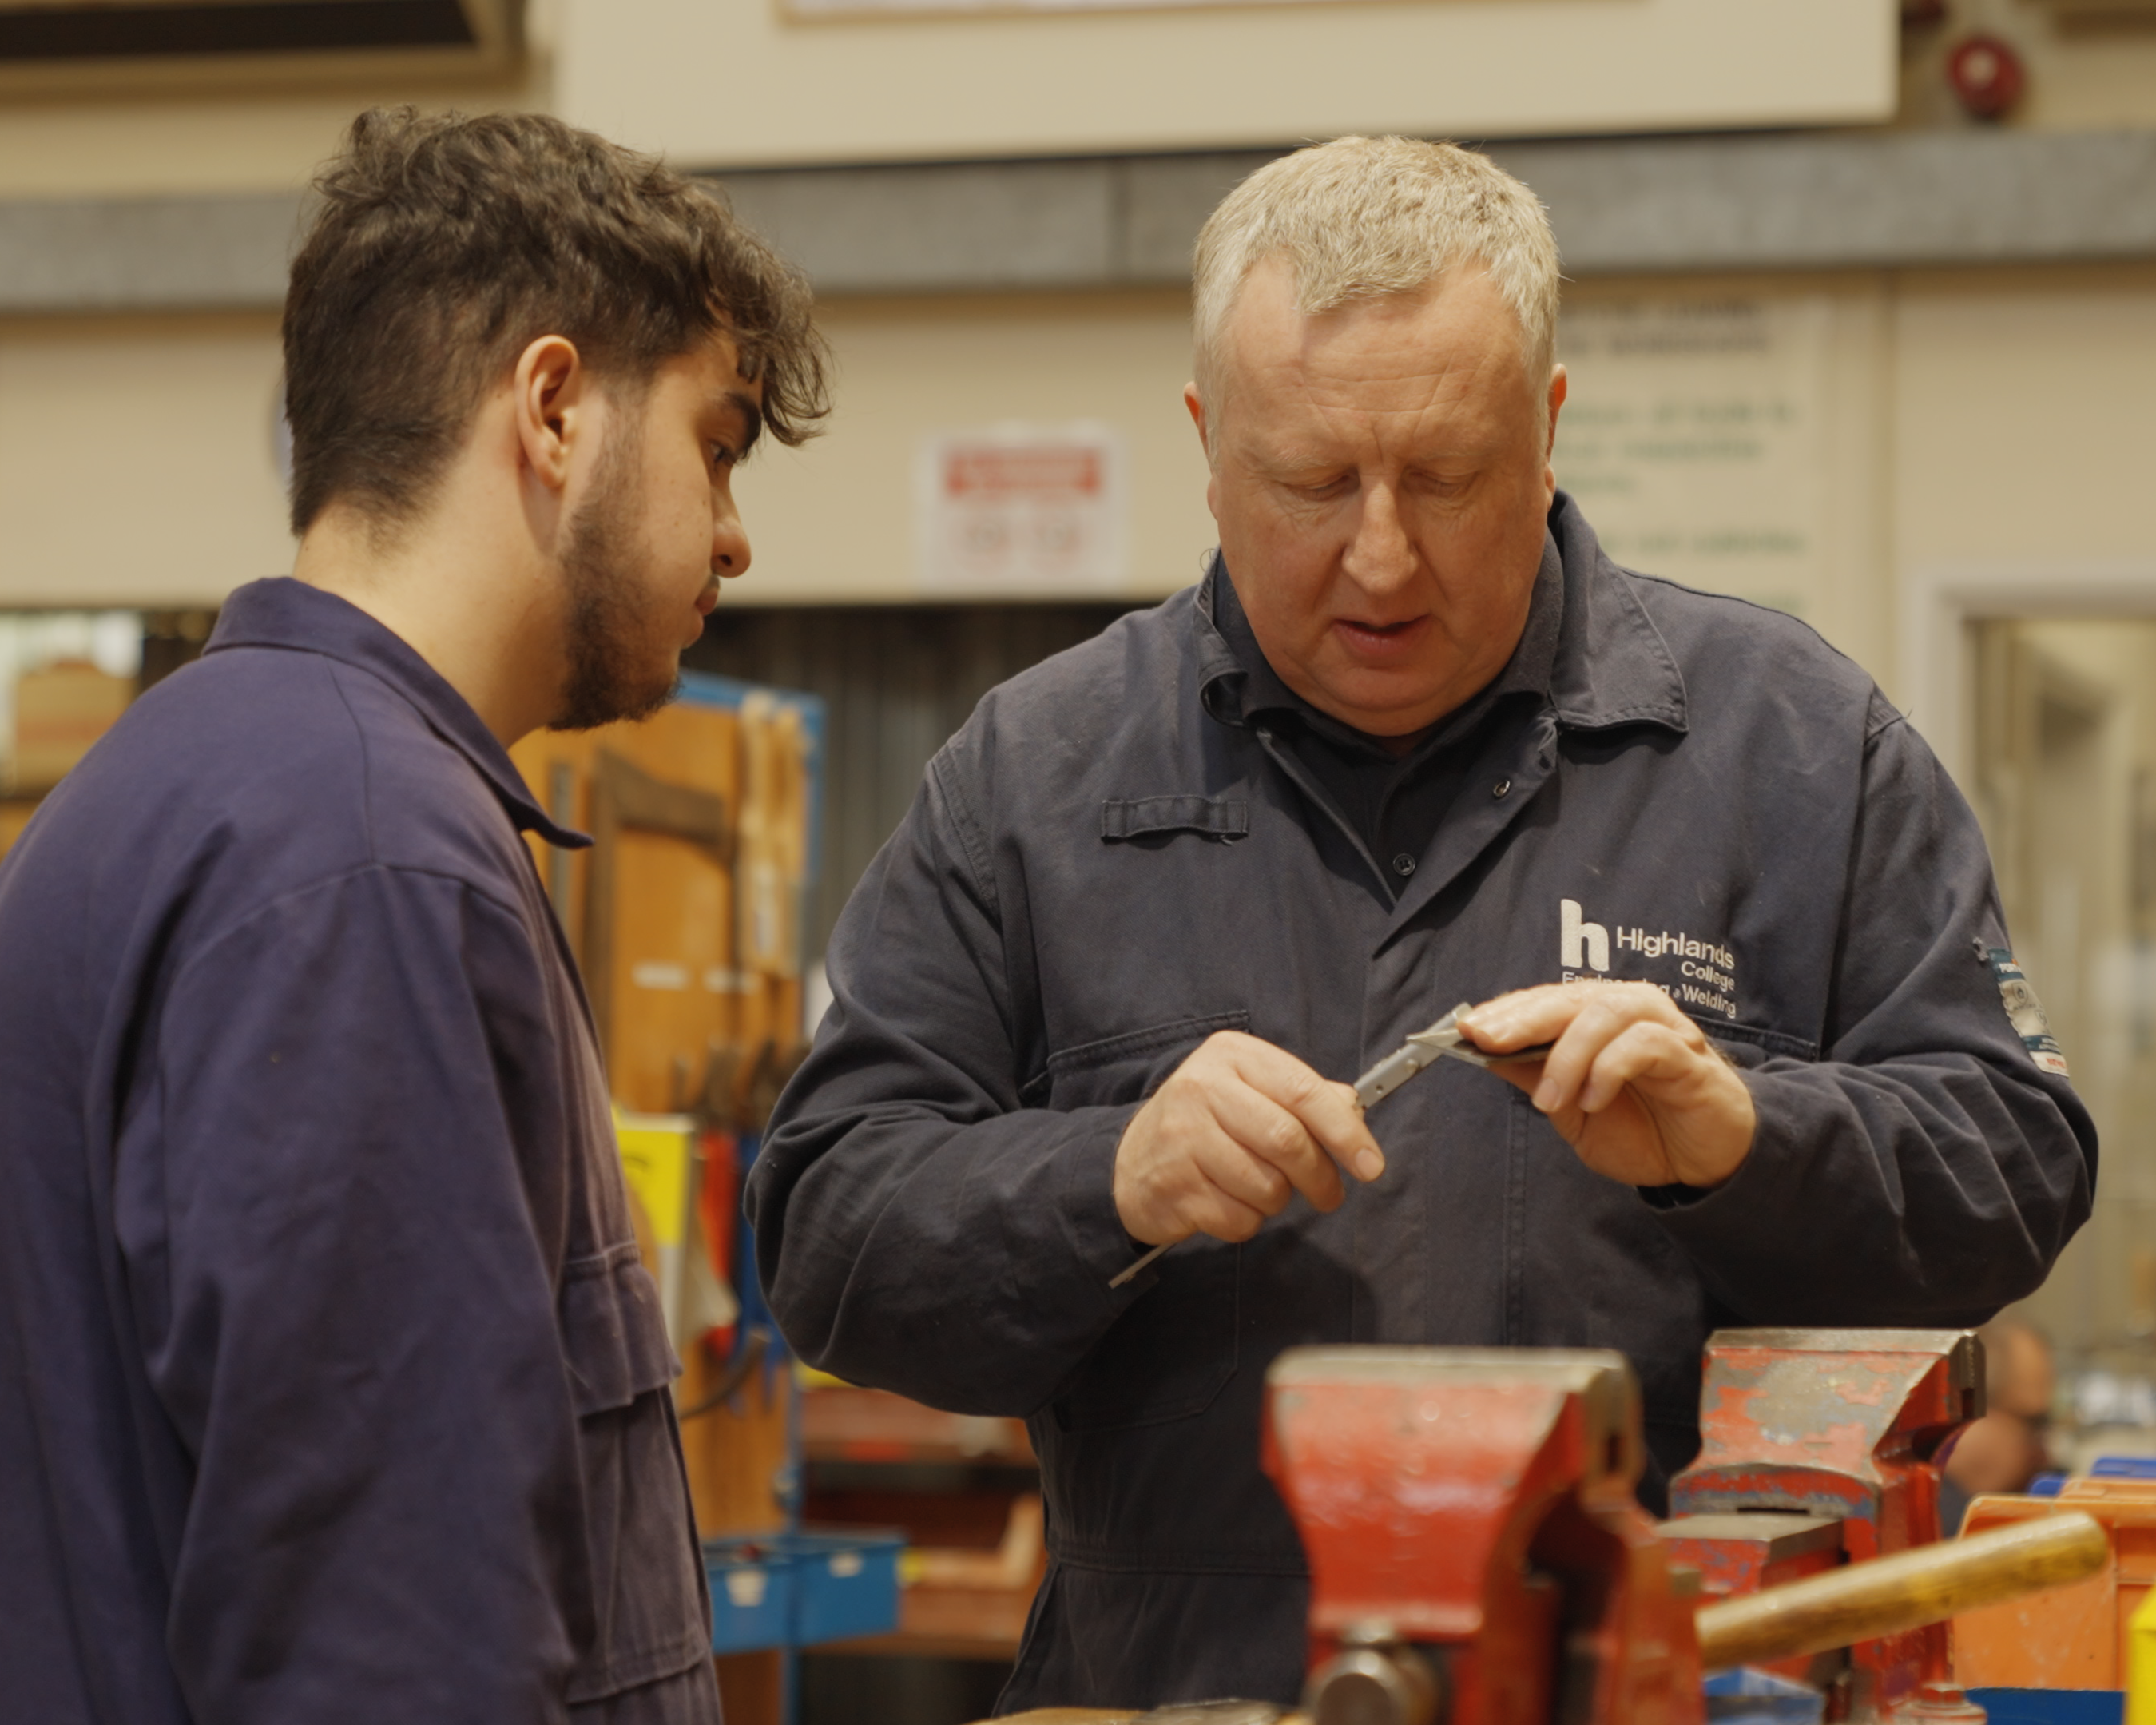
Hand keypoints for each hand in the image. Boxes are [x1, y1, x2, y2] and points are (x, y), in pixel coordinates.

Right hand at [1112, 1031, 1384, 1247]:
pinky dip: (1248, 1222)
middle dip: (1319, 1176)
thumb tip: (1353, 1110)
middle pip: (1287, 1141)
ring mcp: (1184, 1138)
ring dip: (1277, 1200)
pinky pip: (1239, 1218)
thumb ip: (1303, 1096)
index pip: (1303, 1091)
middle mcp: (1202, 1088)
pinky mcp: (1174, 1186)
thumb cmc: (1205, 1123)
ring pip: (1267, 1186)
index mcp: (1231, 1056)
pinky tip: (1228, 1202)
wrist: (1131, 1161)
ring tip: (1258, 1187)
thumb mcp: (1249, 1091)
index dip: (1345, 1132)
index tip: (1371, 1165)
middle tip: (1328, 1195)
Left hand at [1458, 983, 1755, 1188]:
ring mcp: (1662, 1027)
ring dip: (1567, 1056)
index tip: (1466, 1030)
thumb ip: (1536, 1077)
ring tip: (1550, 1101)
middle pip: (1568, 998)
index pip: (1544, 1001)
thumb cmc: (1641, 1127)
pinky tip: (1593, 1100)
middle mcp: (1628, 1010)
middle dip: (1522, 1019)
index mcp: (1596, 1017)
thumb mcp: (1572, 1110)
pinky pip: (1644, 1043)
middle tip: (1486, 1043)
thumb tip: (1486, 1053)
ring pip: (1604, 1013)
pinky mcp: (1689, 1055)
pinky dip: (1609, 1069)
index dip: (1504, 1011)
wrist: (1704, 1159)